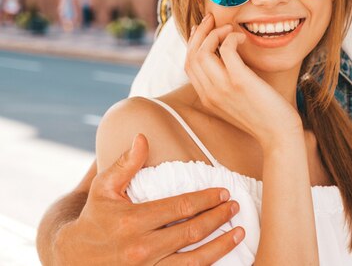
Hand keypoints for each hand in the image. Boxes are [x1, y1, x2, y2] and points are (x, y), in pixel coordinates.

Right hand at [52, 134, 242, 265]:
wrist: (73, 259)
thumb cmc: (95, 218)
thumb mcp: (104, 188)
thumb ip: (126, 163)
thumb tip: (143, 136)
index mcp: (131, 221)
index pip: (180, 207)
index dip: (206, 199)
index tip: (223, 192)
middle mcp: (141, 248)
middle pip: (191, 232)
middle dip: (218, 218)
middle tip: (235, 207)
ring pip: (193, 261)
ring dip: (220, 246)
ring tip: (238, 232)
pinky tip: (221, 256)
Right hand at [185, 14, 302, 148]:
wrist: (279, 135)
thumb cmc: (264, 116)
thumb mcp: (237, 101)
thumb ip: (226, 84)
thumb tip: (226, 57)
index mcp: (207, 98)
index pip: (188, 65)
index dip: (193, 43)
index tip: (203, 30)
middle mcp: (210, 94)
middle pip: (191, 56)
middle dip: (200, 33)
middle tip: (212, 19)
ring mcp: (223, 88)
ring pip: (202, 52)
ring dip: (214, 33)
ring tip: (228, 28)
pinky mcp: (240, 81)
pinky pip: (226, 49)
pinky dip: (231, 37)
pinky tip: (242, 38)